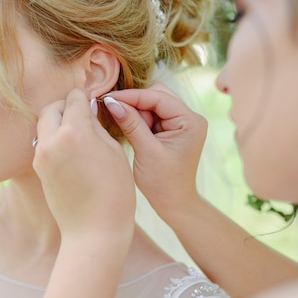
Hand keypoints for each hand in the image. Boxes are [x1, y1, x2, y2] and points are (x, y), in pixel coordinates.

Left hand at [33, 88, 135, 239]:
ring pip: (43, 125)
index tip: (92, 99)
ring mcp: (41, 156)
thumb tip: (88, 109)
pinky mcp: (38, 169)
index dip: (85, 96)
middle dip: (66, 106)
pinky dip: (53, 139)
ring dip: (57, 122)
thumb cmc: (114, 193)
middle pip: (52, 108)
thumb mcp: (113, 152)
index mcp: (74, 132)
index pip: (74, 99)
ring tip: (77, 133)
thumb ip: (97, 126)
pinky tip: (71, 150)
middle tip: (83, 114)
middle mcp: (52, 140)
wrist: (94, 231)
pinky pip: (42, 143)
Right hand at [104, 83, 207, 217]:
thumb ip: (131, 124)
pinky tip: (128, 127)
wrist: (173, 203)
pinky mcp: (170, 129)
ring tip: (124, 127)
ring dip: (135, 112)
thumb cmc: (163, 183)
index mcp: (190, 121)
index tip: (108, 98)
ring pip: (151, 103)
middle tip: (114, 112)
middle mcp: (188, 117)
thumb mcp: (146, 152)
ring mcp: (180, 122)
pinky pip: (150, 115)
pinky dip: (137, 119)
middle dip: (134, 102)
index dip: (132, 96)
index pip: (158, 97)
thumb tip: (112, 102)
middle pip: (156, 95)